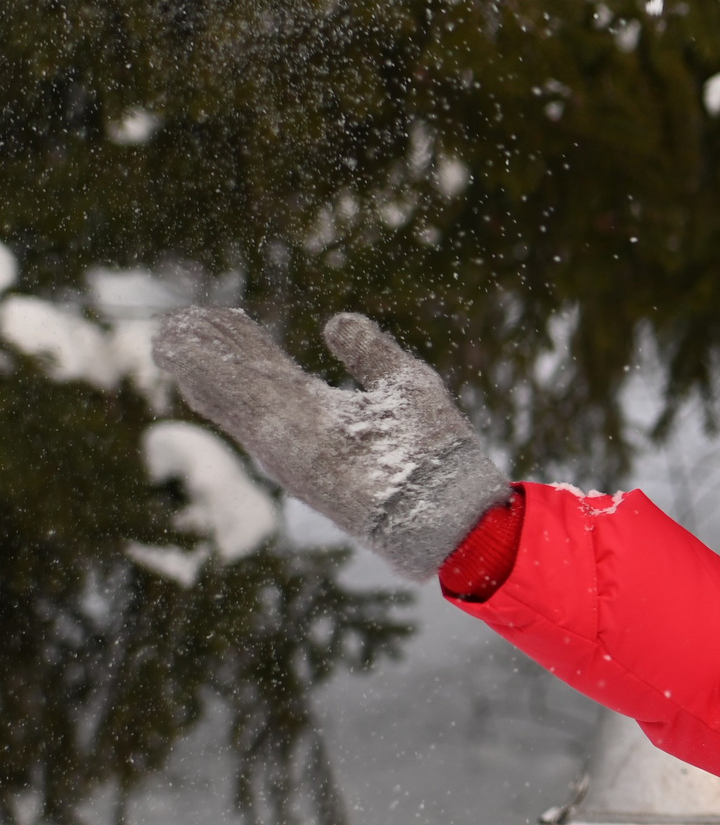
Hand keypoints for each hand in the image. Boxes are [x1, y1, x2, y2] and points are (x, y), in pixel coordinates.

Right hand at [152, 310, 506, 580]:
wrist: (450, 509)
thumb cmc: (435, 453)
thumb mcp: (403, 384)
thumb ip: (369, 353)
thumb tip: (335, 321)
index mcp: (319, 412)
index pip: (267, 371)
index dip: (238, 344)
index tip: (211, 315)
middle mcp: (296, 428)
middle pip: (239, 381)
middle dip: (206, 352)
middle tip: (173, 322)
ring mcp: (288, 441)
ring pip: (229, 395)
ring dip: (197, 365)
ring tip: (165, 334)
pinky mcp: (286, 453)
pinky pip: (238, 411)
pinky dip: (210, 383)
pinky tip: (183, 359)